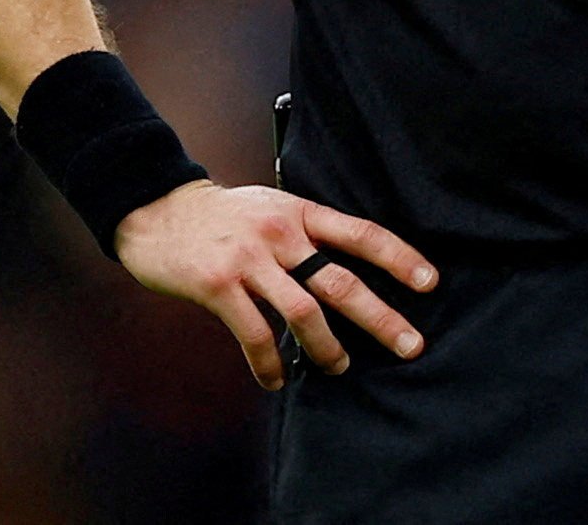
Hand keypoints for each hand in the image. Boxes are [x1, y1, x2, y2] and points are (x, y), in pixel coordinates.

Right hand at [111, 179, 438, 389]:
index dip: (399, 257)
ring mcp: (249, 260)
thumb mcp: (272, 206)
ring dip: (326, 347)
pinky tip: (276, 379)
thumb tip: (347, 267)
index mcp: (300, 212)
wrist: (158, 210)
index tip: (430, 282)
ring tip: (339, 367)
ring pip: (303, 312)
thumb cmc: (223, 215)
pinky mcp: (218, 285)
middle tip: (410, 345)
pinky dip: (269, 363)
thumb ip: (307, 231)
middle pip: (341, 280)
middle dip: (380, 317)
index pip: (360, 234)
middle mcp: (281, 234)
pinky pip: (254, 333)